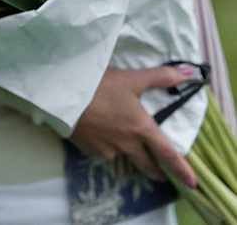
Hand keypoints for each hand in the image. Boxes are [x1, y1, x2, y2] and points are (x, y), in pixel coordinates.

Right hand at [70, 66, 196, 187]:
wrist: (63, 96)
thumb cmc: (100, 85)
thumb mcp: (132, 78)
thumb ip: (161, 76)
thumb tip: (188, 73)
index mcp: (141, 128)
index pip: (167, 154)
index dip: (181, 169)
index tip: (192, 183)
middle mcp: (127, 144)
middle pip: (146, 164)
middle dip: (155, 170)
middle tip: (160, 172)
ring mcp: (108, 150)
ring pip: (123, 156)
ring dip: (127, 152)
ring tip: (122, 141)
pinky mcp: (90, 151)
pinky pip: (104, 151)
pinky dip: (106, 144)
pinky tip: (99, 130)